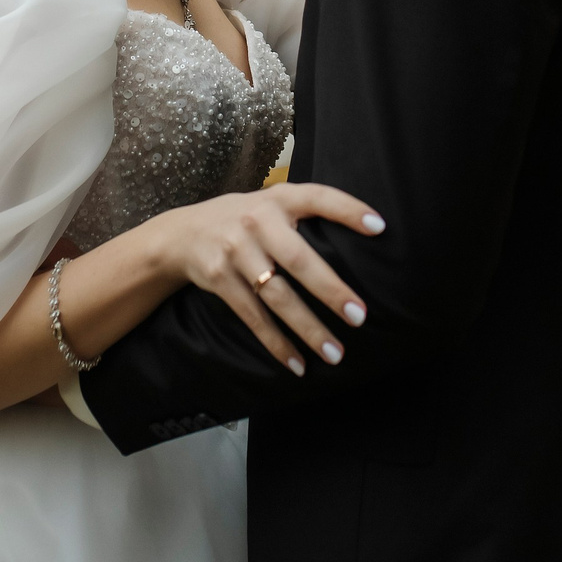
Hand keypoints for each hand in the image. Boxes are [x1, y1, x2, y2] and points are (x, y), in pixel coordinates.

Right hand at [141, 183, 383, 375]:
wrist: (182, 234)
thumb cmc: (243, 220)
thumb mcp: (270, 204)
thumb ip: (304, 213)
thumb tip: (365, 234)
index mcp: (278, 199)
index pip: (318, 197)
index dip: (348, 210)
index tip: (379, 226)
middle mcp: (256, 221)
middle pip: (298, 259)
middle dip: (330, 290)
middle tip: (359, 316)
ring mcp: (235, 251)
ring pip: (277, 297)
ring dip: (308, 328)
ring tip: (335, 353)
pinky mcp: (219, 278)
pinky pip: (253, 317)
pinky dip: (276, 343)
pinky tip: (297, 363)